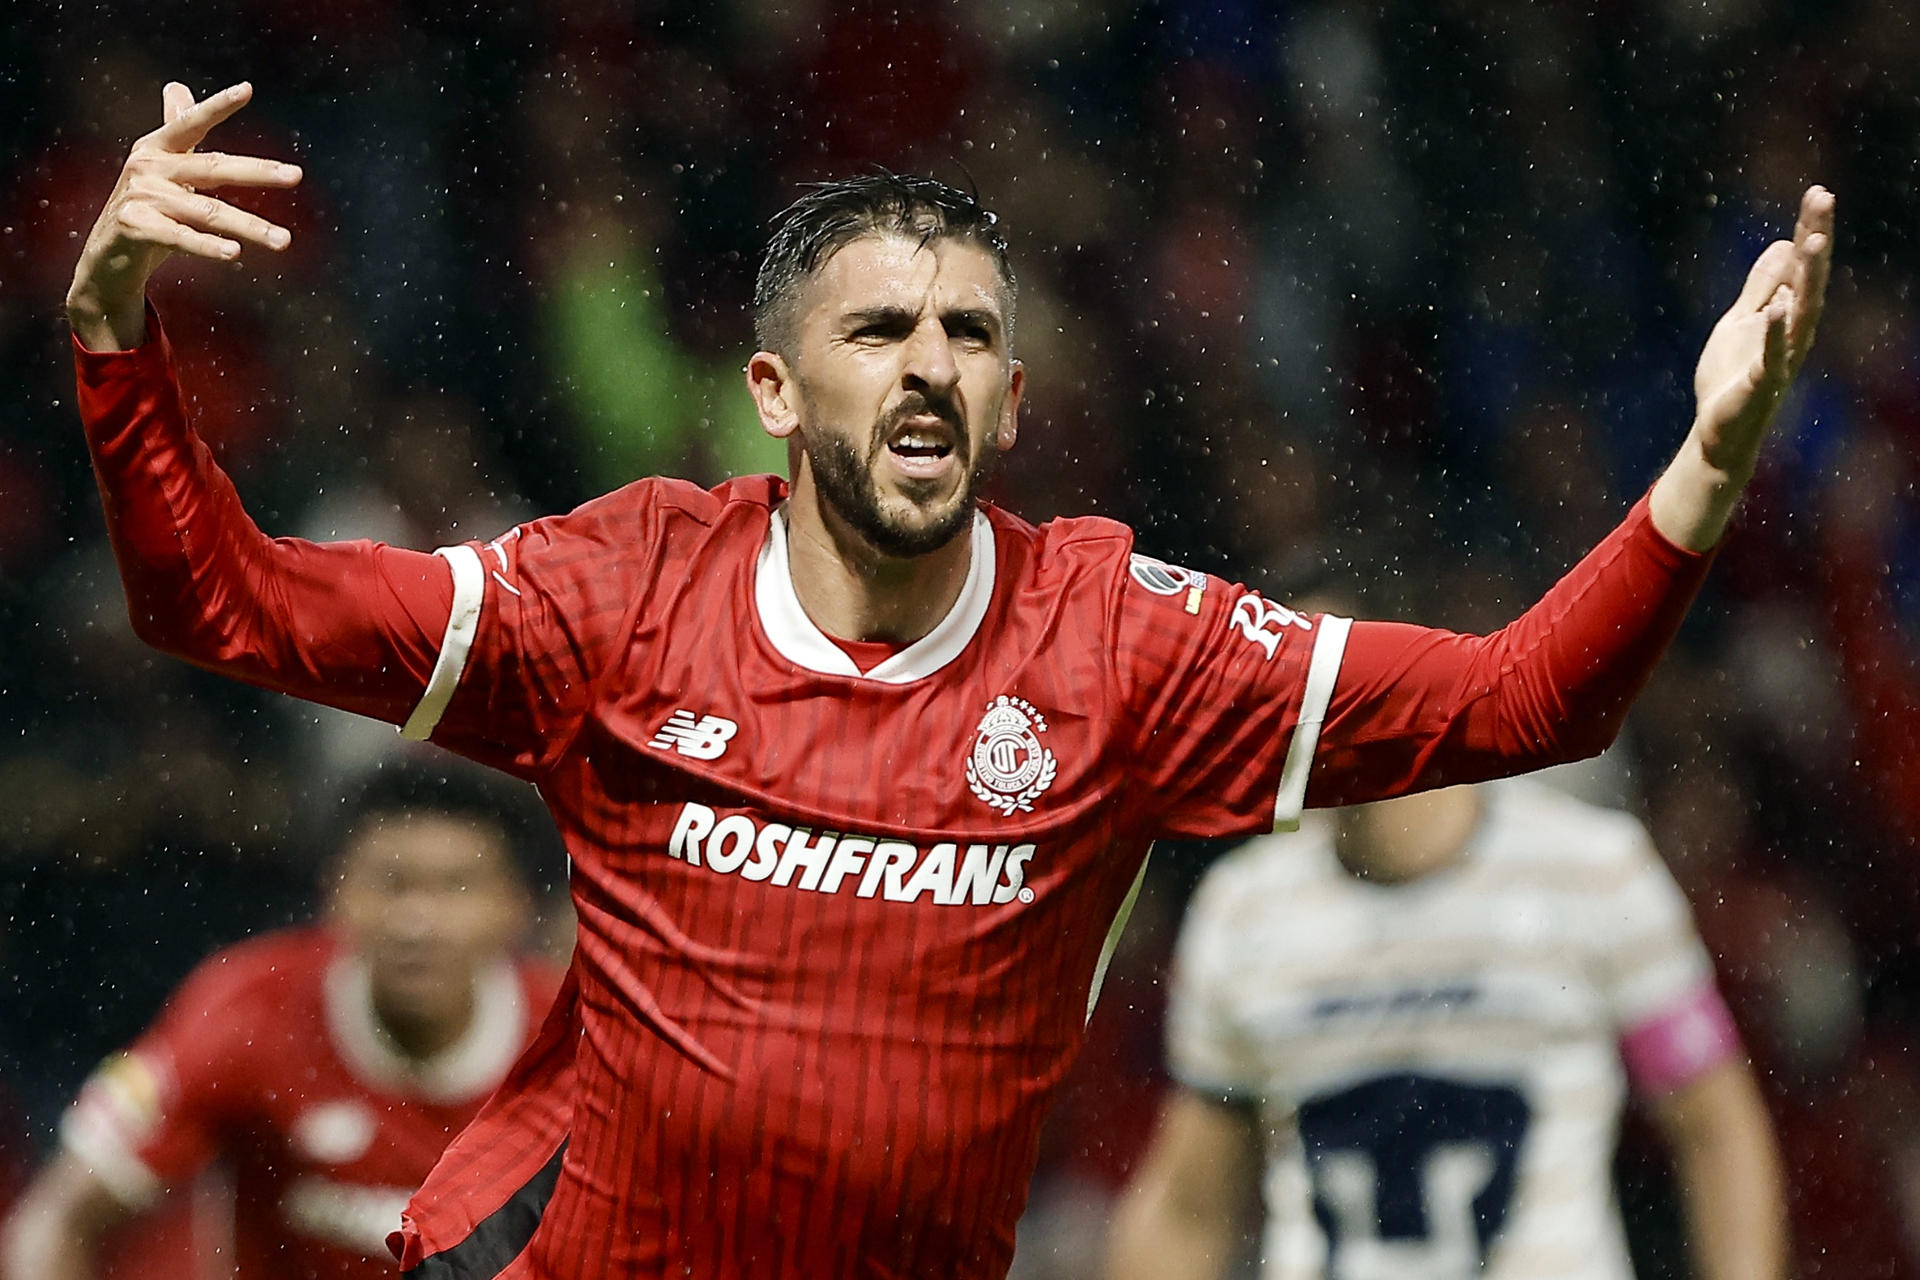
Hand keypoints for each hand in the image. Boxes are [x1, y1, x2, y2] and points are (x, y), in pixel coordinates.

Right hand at [66, 81, 302, 351]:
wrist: (110, 252)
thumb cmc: (146, 204)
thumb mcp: (160, 165)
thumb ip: (175, 128)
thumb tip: (177, 86)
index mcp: (158, 147)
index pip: (193, 123)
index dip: (217, 106)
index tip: (246, 90)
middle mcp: (149, 167)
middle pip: (213, 168)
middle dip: (257, 171)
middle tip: (296, 175)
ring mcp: (141, 196)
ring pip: (207, 212)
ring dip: (249, 227)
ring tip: (284, 240)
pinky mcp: (135, 227)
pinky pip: (180, 238)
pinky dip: (207, 246)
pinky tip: (234, 252)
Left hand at [1651, 185, 1835, 549]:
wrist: (1720, 432)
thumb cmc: (1732, 377)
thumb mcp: (1740, 321)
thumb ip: (1761, 287)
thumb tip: (1783, 243)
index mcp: (1787, 315)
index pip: (1802, 266)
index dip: (1811, 230)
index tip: (1818, 193)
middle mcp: (1793, 332)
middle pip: (1809, 279)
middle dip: (1816, 239)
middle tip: (1823, 199)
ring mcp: (1781, 358)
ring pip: (1800, 312)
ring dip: (1807, 277)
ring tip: (1812, 239)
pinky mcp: (1762, 383)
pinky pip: (1772, 354)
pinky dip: (1776, 330)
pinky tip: (1781, 305)